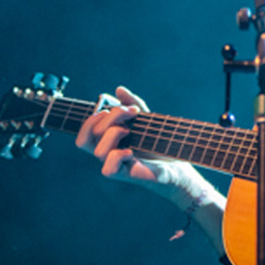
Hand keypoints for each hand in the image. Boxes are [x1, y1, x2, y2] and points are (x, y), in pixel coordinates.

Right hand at [75, 86, 226, 253]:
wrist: (179, 161)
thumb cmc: (159, 142)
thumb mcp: (146, 119)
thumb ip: (132, 103)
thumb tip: (118, 89)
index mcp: (108, 141)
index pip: (84, 132)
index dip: (91, 118)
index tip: (113, 106)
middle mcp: (108, 153)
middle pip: (90, 136)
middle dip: (111, 117)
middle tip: (133, 111)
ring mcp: (117, 164)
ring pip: (97, 151)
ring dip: (114, 134)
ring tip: (131, 131)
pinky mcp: (127, 175)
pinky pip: (107, 170)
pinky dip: (117, 156)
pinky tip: (131, 152)